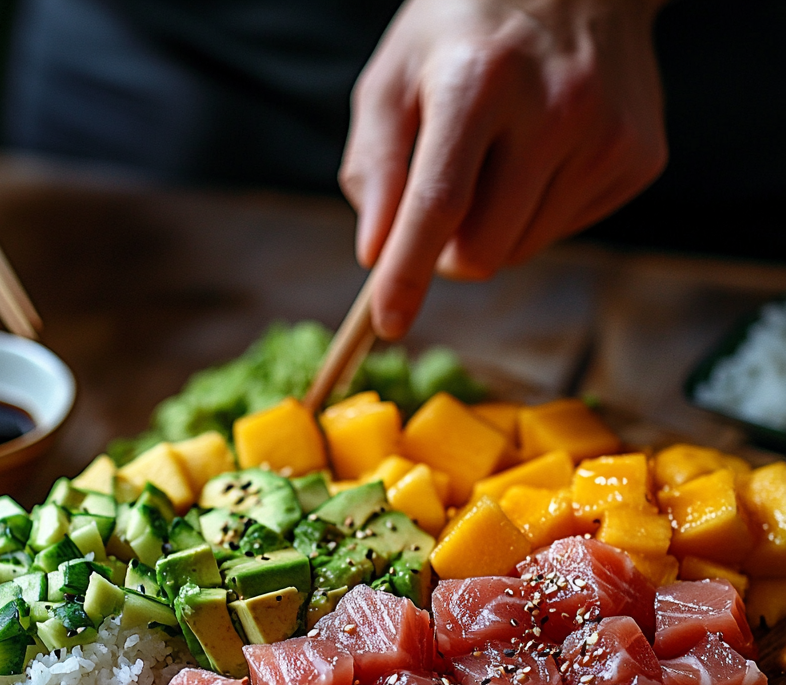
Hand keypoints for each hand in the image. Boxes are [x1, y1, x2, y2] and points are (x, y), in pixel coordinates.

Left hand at [340, 0, 667, 338]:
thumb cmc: (463, 31)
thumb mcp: (394, 79)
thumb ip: (375, 167)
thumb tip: (376, 254)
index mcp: (479, 80)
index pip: (438, 204)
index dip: (408, 274)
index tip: (387, 323)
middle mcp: (554, 107)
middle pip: (481, 250)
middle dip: (447, 249)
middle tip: (444, 199)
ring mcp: (607, 135)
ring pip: (521, 250)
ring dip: (492, 228)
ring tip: (497, 157)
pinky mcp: (639, 157)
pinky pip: (561, 231)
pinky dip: (535, 212)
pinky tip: (540, 153)